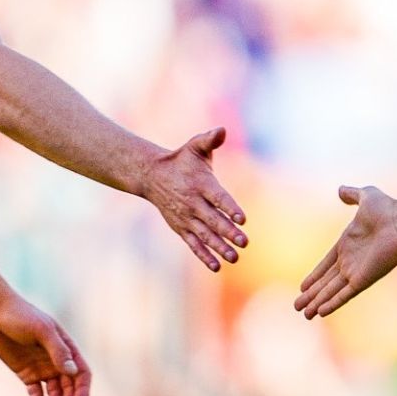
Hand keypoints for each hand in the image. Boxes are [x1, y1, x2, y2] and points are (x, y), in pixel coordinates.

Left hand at [0, 296, 91, 395]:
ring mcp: (42, 369)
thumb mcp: (42, 330)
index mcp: (66, 348)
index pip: (82, 373)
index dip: (83, 389)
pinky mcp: (27, 375)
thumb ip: (57, 350)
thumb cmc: (21, 316)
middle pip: (69, 387)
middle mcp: (57, 361)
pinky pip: (36, 394)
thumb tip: (72, 372)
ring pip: (54, 394)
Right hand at [139, 127, 247, 271]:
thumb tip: (221, 129)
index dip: (230, 208)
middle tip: (244, 242)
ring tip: (235, 257)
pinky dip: (204, 255)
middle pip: (213, 220)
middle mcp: (192, 203)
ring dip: (219, 247)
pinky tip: (217, 266)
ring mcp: (185, 217)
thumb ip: (209, 139)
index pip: (217, 197)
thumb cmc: (181, 160)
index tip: (242, 219)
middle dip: (228, 232)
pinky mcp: (181, 228)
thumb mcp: (194, 146)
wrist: (152, 176)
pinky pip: (193, 244)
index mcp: (200, 184)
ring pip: (205, 235)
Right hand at [294, 185, 396, 318]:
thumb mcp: (366, 196)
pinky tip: (321, 312)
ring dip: (317, 303)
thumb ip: (352, 195)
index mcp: (347, 244)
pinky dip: (332, 303)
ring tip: (304, 314)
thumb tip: (340, 190)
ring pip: (331, 292)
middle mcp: (350, 261)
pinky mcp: (363, 280)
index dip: (314, 276)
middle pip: (326, 283)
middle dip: (311, 295)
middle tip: (297, 306)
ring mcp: (356, 272)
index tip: (303, 286)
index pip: (326, 265)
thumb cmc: (387, 209)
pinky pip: (344, 295)